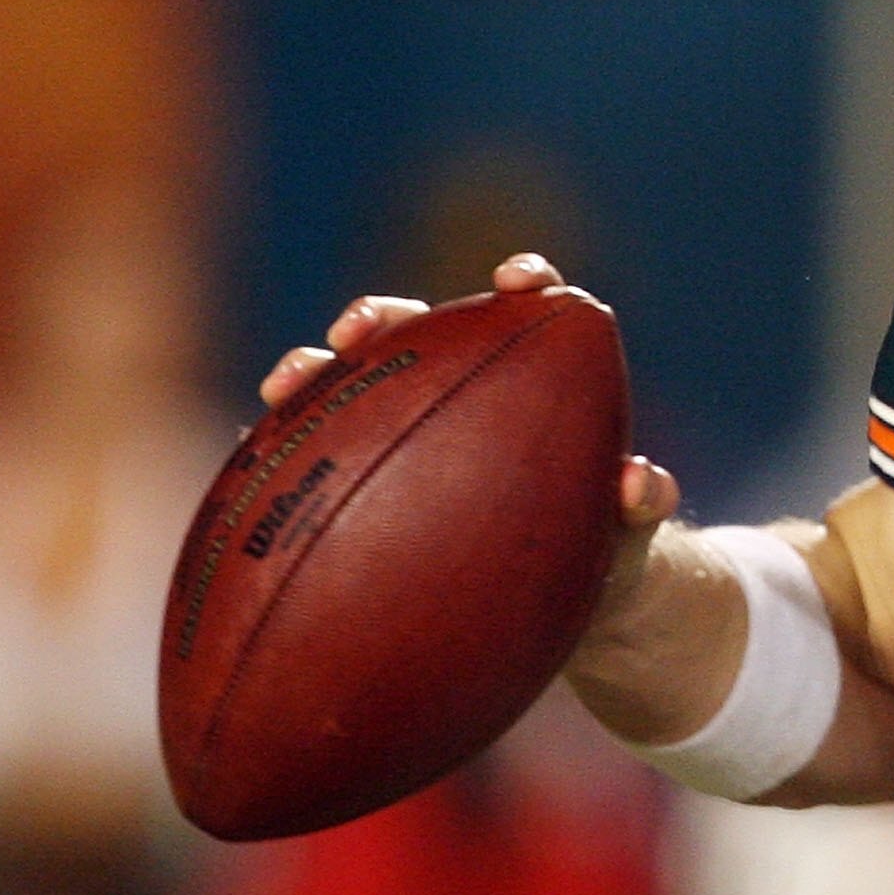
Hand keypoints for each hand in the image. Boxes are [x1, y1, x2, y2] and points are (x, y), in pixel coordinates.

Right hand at [258, 253, 680, 615]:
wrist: (574, 613)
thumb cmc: (610, 556)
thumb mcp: (631, 537)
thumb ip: (640, 506)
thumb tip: (638, 482)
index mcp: (534, 388)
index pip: (528, 313)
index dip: (524, 282)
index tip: (517, 281)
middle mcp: (463, 396)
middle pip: (416, 333)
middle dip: (380, 316)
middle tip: (357, 330)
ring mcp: (406, 435)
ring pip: (353, 388)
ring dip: (315, 373)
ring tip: (286, 385)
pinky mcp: (366, 486)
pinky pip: (321, 461)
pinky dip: (288, 454)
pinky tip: (253, 464)